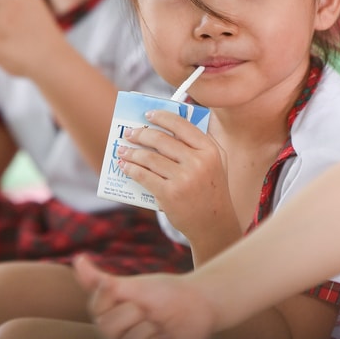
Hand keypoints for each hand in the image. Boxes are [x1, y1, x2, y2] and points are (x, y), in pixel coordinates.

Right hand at [73, 254, 214, 338]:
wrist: (198, 301)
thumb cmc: (163, 292)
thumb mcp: (130, 285)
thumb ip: (100, 280)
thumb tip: (76, 260)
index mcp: (108, 321)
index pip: (95, 309)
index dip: (110, 293)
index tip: (127, 287)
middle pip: (106, 328)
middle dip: (132, 310)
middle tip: (149, 308)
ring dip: (147, 325)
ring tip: (158, 323)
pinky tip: (165, 336)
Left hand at [119, 110, 234, 242]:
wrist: (214, 222)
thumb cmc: (211, 189)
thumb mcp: (216, 162)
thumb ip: (199, 144)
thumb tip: (168, 126)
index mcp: (209, 150)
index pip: (181, 125)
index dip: (161, 117)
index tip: (147, 115)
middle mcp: (197, 162)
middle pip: (161, 140)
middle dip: (140, 134)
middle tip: (130, 133)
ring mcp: (183, 179)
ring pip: (149, 158)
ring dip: (131, 152)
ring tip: (123, 150)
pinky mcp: (169, 195)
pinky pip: (144, 175)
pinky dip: (131, 168)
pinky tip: (125, 166)